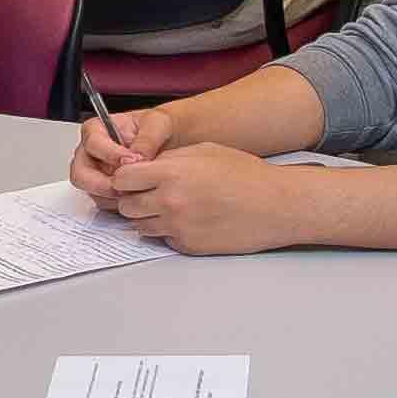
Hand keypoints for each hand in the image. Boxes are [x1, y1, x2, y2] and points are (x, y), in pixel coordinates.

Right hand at [65, 104, 179, 202]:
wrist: (167, 144)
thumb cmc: (156, 129)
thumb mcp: (158, 124)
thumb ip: (147, 138)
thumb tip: (138, 156)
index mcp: (96, 130)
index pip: (93, 143)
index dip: (110, 153)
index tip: (131, 160)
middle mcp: (91, 154)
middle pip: (80, 173)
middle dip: (100, 184)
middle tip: (123, 186)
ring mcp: (95, 175)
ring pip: (90, 192)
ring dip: (111, 196)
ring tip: (135, 192)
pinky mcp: (104, 192)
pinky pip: (104, 202)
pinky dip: (118, 204)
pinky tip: (136, 197)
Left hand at [86, 139, 299, 254]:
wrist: (275, 205)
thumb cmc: (246, 176)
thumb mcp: (204, 152)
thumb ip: (170, 160)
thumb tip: (146, 166)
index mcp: (171, 173)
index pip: (122, 179)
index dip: (124, 178)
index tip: (130, 179)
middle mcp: (169, 201)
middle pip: (126, 206)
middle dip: (133, 199)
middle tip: (149, 195)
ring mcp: (177, 227)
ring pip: (140, 226)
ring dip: (149, 218)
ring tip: (172, 207)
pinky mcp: (188, 246)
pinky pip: (164, 239)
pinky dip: (170, 232)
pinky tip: (190, 221)